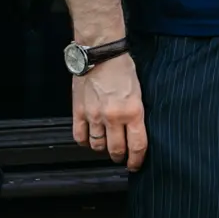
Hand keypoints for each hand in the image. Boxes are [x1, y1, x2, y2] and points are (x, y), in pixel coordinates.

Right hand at [73, 52, 147, 168]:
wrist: (100, 52)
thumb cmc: (122, 67)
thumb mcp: (139, 91)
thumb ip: (136, 113)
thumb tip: (135, 131)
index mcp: (133, 112)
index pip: (137, 146)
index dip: (137, 160)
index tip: (135, 165)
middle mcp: (114, 117)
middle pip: (116, 150)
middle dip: (120, 157)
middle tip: (121, 157)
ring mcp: (94, 116)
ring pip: (97, 146)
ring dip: (103, 149)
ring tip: (106, 145)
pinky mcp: (79, 111)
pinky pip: (79, 137)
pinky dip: (85, 141)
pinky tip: (89, 138)